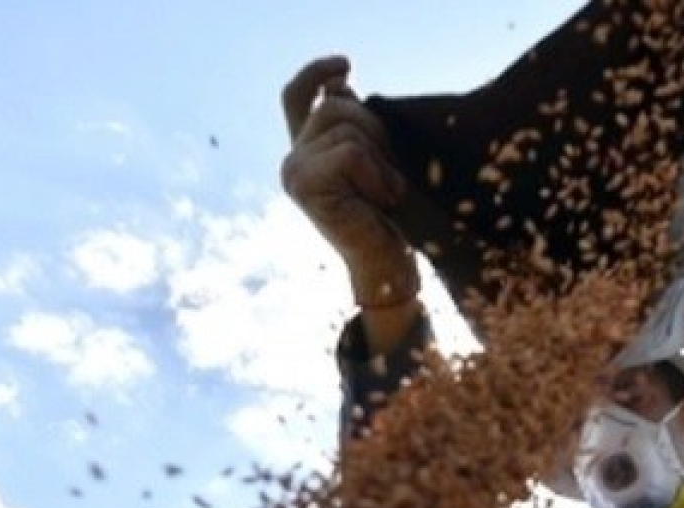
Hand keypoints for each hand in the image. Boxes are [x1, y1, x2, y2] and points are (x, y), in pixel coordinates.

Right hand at [281, 56, 419, 309]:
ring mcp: (293, 170)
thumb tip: (344, 84)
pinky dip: (376, 173)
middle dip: (375, 130)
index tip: (347, 66)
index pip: (298, 96)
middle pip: (336, 105)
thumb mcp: (377, 159)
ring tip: (386, 193)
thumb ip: (356, 124)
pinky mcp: (302, 182)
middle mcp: (293, 158)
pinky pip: (350, 151)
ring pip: (346, 126)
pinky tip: (382, 199)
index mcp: (309, 150)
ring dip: (380, 158)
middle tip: (389, 174)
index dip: (316, 73)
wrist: (386, 265)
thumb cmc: (390, 217)